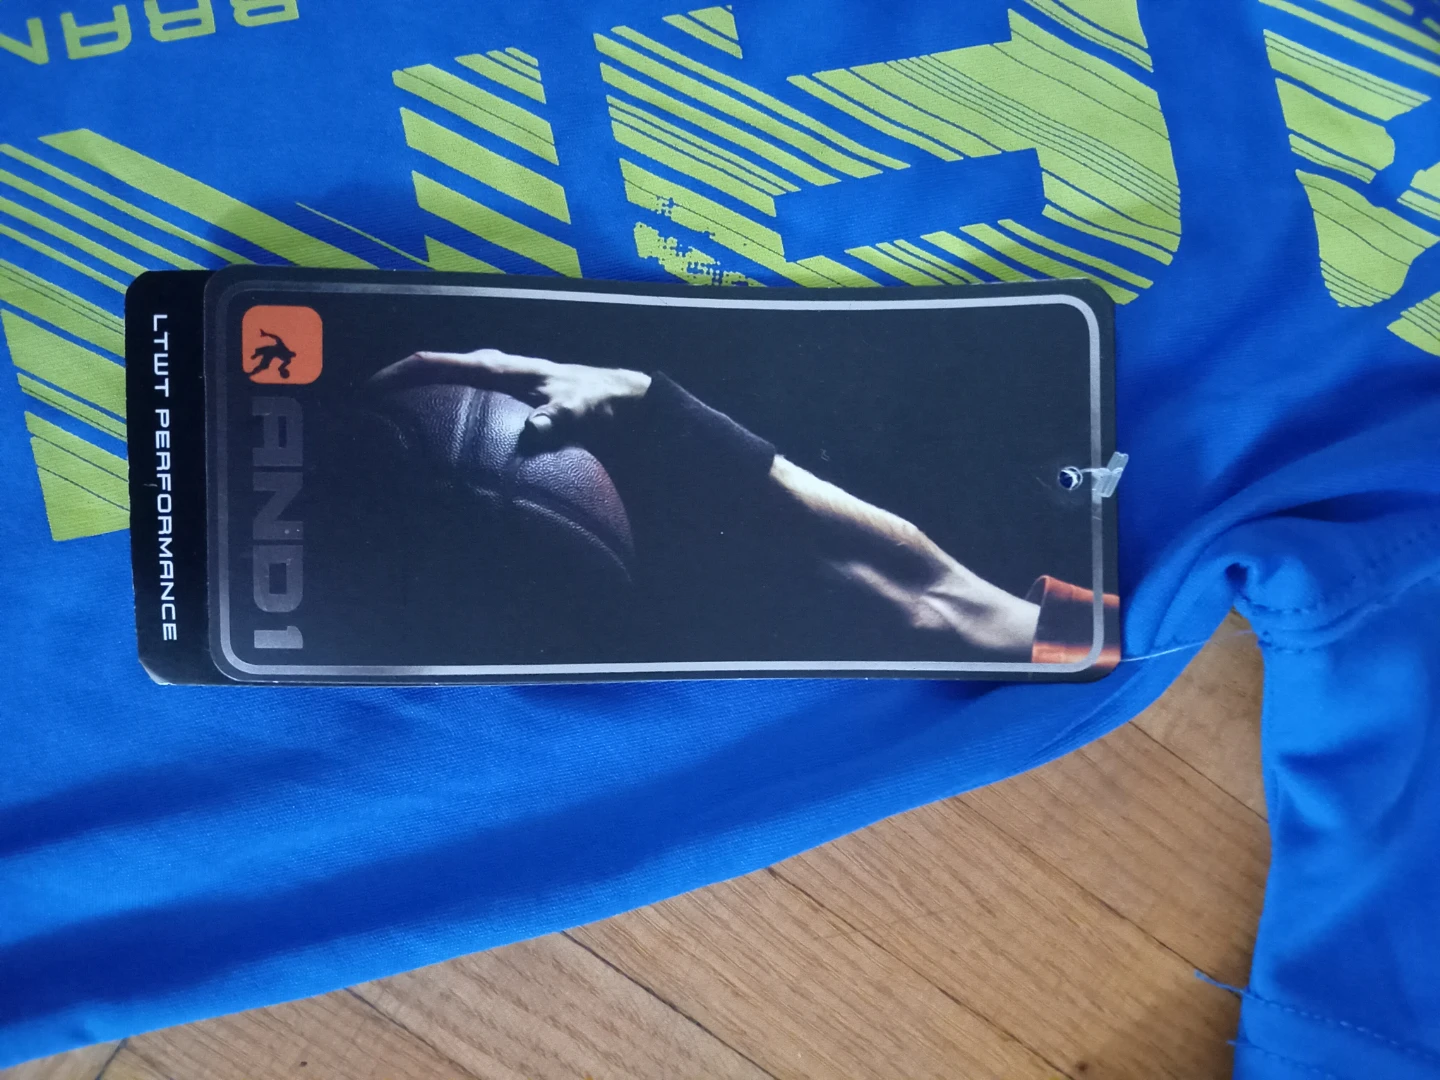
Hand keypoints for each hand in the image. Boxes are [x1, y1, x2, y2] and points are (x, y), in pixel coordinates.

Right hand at [369, 349, 650, 444]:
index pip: (432, 362)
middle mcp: (490, 372)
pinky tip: (435, 458)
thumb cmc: (602, 402)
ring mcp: (495, 388)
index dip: (393, 375)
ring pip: (441, 392)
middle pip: (426, 376)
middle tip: (359, 420)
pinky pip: (462, 411)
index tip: (362, 393)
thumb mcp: (583, 409)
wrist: (626, 402)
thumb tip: (535, 429)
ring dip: (414, 408)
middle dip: (392, 391)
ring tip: (384, 440)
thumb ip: (560, 416)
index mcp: (497, 367)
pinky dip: (442, 425)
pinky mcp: (505, 406)